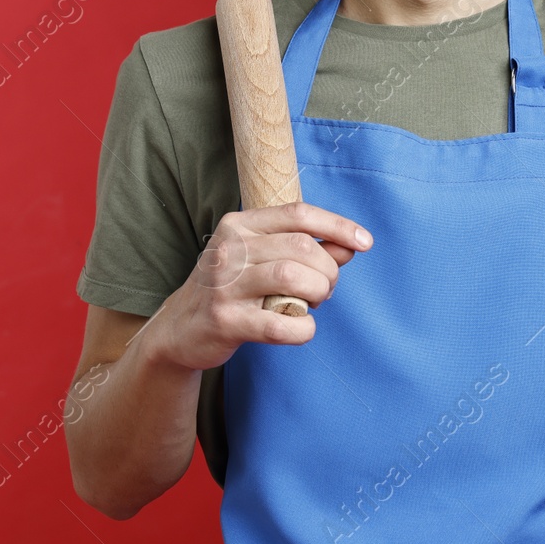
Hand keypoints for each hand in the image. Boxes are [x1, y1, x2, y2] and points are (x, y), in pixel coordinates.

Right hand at [155, 201, 371, 371]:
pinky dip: (303, 329)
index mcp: (239, 225)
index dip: (338, 226)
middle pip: (302, 248)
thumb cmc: (232, 288)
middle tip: (326, 288)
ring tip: (314, 303)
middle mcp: (229, 249)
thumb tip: (350, 246)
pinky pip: (280, 324)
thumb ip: (304, 249)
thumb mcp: (261, 258)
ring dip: (318, 293)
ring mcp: (225, 285)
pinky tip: (301, 328)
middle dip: (329, 270)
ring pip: (293, 278)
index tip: (365, 242)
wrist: (180, 329)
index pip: (298, 214)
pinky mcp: (226, 321)